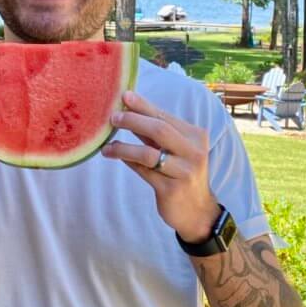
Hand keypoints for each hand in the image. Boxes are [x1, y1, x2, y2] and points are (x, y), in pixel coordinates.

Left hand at [101, 90, 218, 242]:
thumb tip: (128, 108)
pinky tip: (115, 156)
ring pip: (148, 153)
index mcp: (195, 135)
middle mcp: (194, 151)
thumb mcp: (176, 148)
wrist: (197, 211)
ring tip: (107, 146)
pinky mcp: (171, 189)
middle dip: (133, 121)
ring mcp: (184, 171)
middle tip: (113, 118)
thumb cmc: (182, 172)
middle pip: (159, 130)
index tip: (124, 96)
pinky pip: (144, 171)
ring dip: (124, 147)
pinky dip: (127, 162)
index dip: (143, 105)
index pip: (165, 116)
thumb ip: (156, 131)